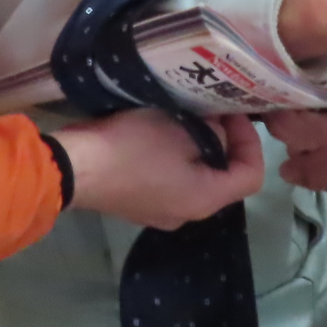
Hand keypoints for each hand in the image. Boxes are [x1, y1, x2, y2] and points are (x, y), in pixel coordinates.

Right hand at [54, 110, 264, 230]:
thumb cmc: (132, 147)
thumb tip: (220, 132)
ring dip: (198, 149)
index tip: (235, 113)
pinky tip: (160, 135)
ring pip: (195, 179)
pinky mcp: (139, 205)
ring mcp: (160, 213)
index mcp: (205, 200)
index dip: (251, 142)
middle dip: (225, 143)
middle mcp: (188, 215)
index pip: (251, 176)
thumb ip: (213, 132)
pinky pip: (170, 182)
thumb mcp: (181, 129)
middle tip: (213, 111)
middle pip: (224, 178)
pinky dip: (175, 158)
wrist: (75, 167)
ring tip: (187, 118)